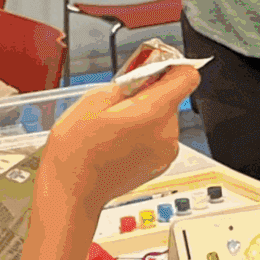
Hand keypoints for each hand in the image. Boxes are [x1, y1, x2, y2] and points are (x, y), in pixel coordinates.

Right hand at [36, 60, 198, 209]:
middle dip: (149, 94)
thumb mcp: (91, 101)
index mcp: (153, 113)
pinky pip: (158, 137)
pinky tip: (118, 141)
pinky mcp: (159, 164)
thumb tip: (141, 75)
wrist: (72, 193)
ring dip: (145, 115)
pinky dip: (143, 134)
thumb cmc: (75, 153)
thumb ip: (124, 84)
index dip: (172, 67)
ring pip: (164, 118)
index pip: (187, 77)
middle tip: (118, 101)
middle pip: (172, 98)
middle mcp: (166, 134)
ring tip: (113, 126)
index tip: (155, 66)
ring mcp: (165, 153)